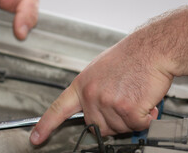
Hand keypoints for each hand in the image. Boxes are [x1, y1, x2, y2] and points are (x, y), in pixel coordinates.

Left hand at [30, 34, 172, 144]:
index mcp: (82, 84)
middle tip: (124, 101)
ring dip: (131, 118)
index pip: (59, 109)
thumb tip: (95, 109)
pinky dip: (145, 118)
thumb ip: (93, 91)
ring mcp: (108, 103)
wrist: (151, 49)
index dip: (45, 126)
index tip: (36, 138)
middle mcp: (92, 94)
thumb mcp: (101, 69)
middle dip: (112, 121)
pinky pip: (137, 126)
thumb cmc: (131, 56)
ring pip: (119, 128)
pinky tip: (145, 101)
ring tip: (135, 95)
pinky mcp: (127, 109)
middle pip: (96, 126)